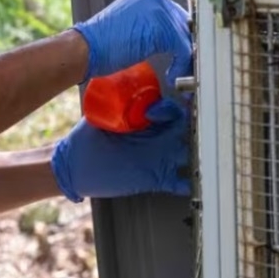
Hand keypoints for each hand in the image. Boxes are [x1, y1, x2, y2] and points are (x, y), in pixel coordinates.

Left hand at [50, 98, 190, 202]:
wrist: (73, 169)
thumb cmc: (85, 140)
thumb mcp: (103, 120)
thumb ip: (119, 110)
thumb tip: (128, 96)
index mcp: (147, 120)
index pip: (171, 110)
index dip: (170, 109)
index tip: (155, 111)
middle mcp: (157, 138)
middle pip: (187, 130)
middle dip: (197, 128)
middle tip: (199, 129)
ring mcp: (158, 158)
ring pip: (188, 154)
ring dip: (199, 153)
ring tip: (206, 154)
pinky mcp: (155, 179)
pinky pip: (178, 181)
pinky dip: (189, 181)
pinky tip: (197, 181)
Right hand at [72, 0, 190, 83]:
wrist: (85, 48)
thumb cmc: (101, 43)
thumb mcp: (131, 28)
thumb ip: (150, 27)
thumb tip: (170, 40)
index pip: (175, 14)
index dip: (181, 36)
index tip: (182, 54)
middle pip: (183, 23)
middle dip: (186, 46)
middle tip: (185, 66)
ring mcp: (158, 10)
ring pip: (185, 35)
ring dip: (185, 59)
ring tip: (179, 73)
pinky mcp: (160, 28)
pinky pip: (182, 47)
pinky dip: (181, 64)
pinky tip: (172, 75)